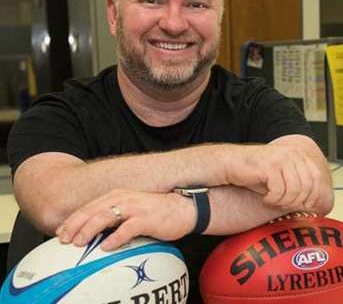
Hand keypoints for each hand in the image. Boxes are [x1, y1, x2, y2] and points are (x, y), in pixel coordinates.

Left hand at [56, 189, 194, 250]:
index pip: (90, 206)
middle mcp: (124, 198)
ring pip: (105, 217)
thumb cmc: (157, 210)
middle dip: (75, 225)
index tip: (60, 232)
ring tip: (79, 243)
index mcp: (118, 195)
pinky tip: (105, 247)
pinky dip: (114, 238)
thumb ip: (114, 214)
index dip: (73, 219)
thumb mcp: (132, 208)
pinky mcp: (146, 219)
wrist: (183, 208)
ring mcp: (135, 208)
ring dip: (89, 230)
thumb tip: (94, 229)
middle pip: (93, 211)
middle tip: (64, 239)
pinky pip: (126, 229)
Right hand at [228, 142, 328, 212]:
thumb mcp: (281, 177)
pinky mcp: (269, 167)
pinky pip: (279, 191)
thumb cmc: (255, 174)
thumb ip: (298, 185)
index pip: (316, 177)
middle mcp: (292, 154)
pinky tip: (266, 199)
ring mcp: (281, 159)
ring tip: (273, 201)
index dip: (314, 195)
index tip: (306, 207)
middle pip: (307, 186)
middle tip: (284, 206)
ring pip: (294, 190)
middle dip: (297, 201)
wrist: (230, 164)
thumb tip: (315, 204)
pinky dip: (273, 200)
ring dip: (284, 201)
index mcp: (298, 155)